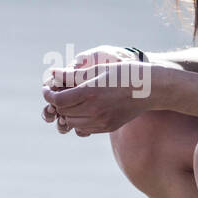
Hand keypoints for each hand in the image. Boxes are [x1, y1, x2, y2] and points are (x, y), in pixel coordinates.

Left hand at [42, 60, 158, 135]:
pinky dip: (79, 120)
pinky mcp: (107, 128)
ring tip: (71, 101)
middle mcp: (94, 110)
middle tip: (58, 93)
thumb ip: (73, 75)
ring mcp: (102, 122)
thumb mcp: (98, 69)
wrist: (150, 89)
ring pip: (73, 123)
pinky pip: (85, 129)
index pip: (58, 100)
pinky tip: (84, 109)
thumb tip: (53, 74)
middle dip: (57, 103)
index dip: (49, 94)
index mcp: (90, 93)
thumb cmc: (124, 73)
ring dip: (67, 112)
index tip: (47, 88)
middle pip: (64, 112)